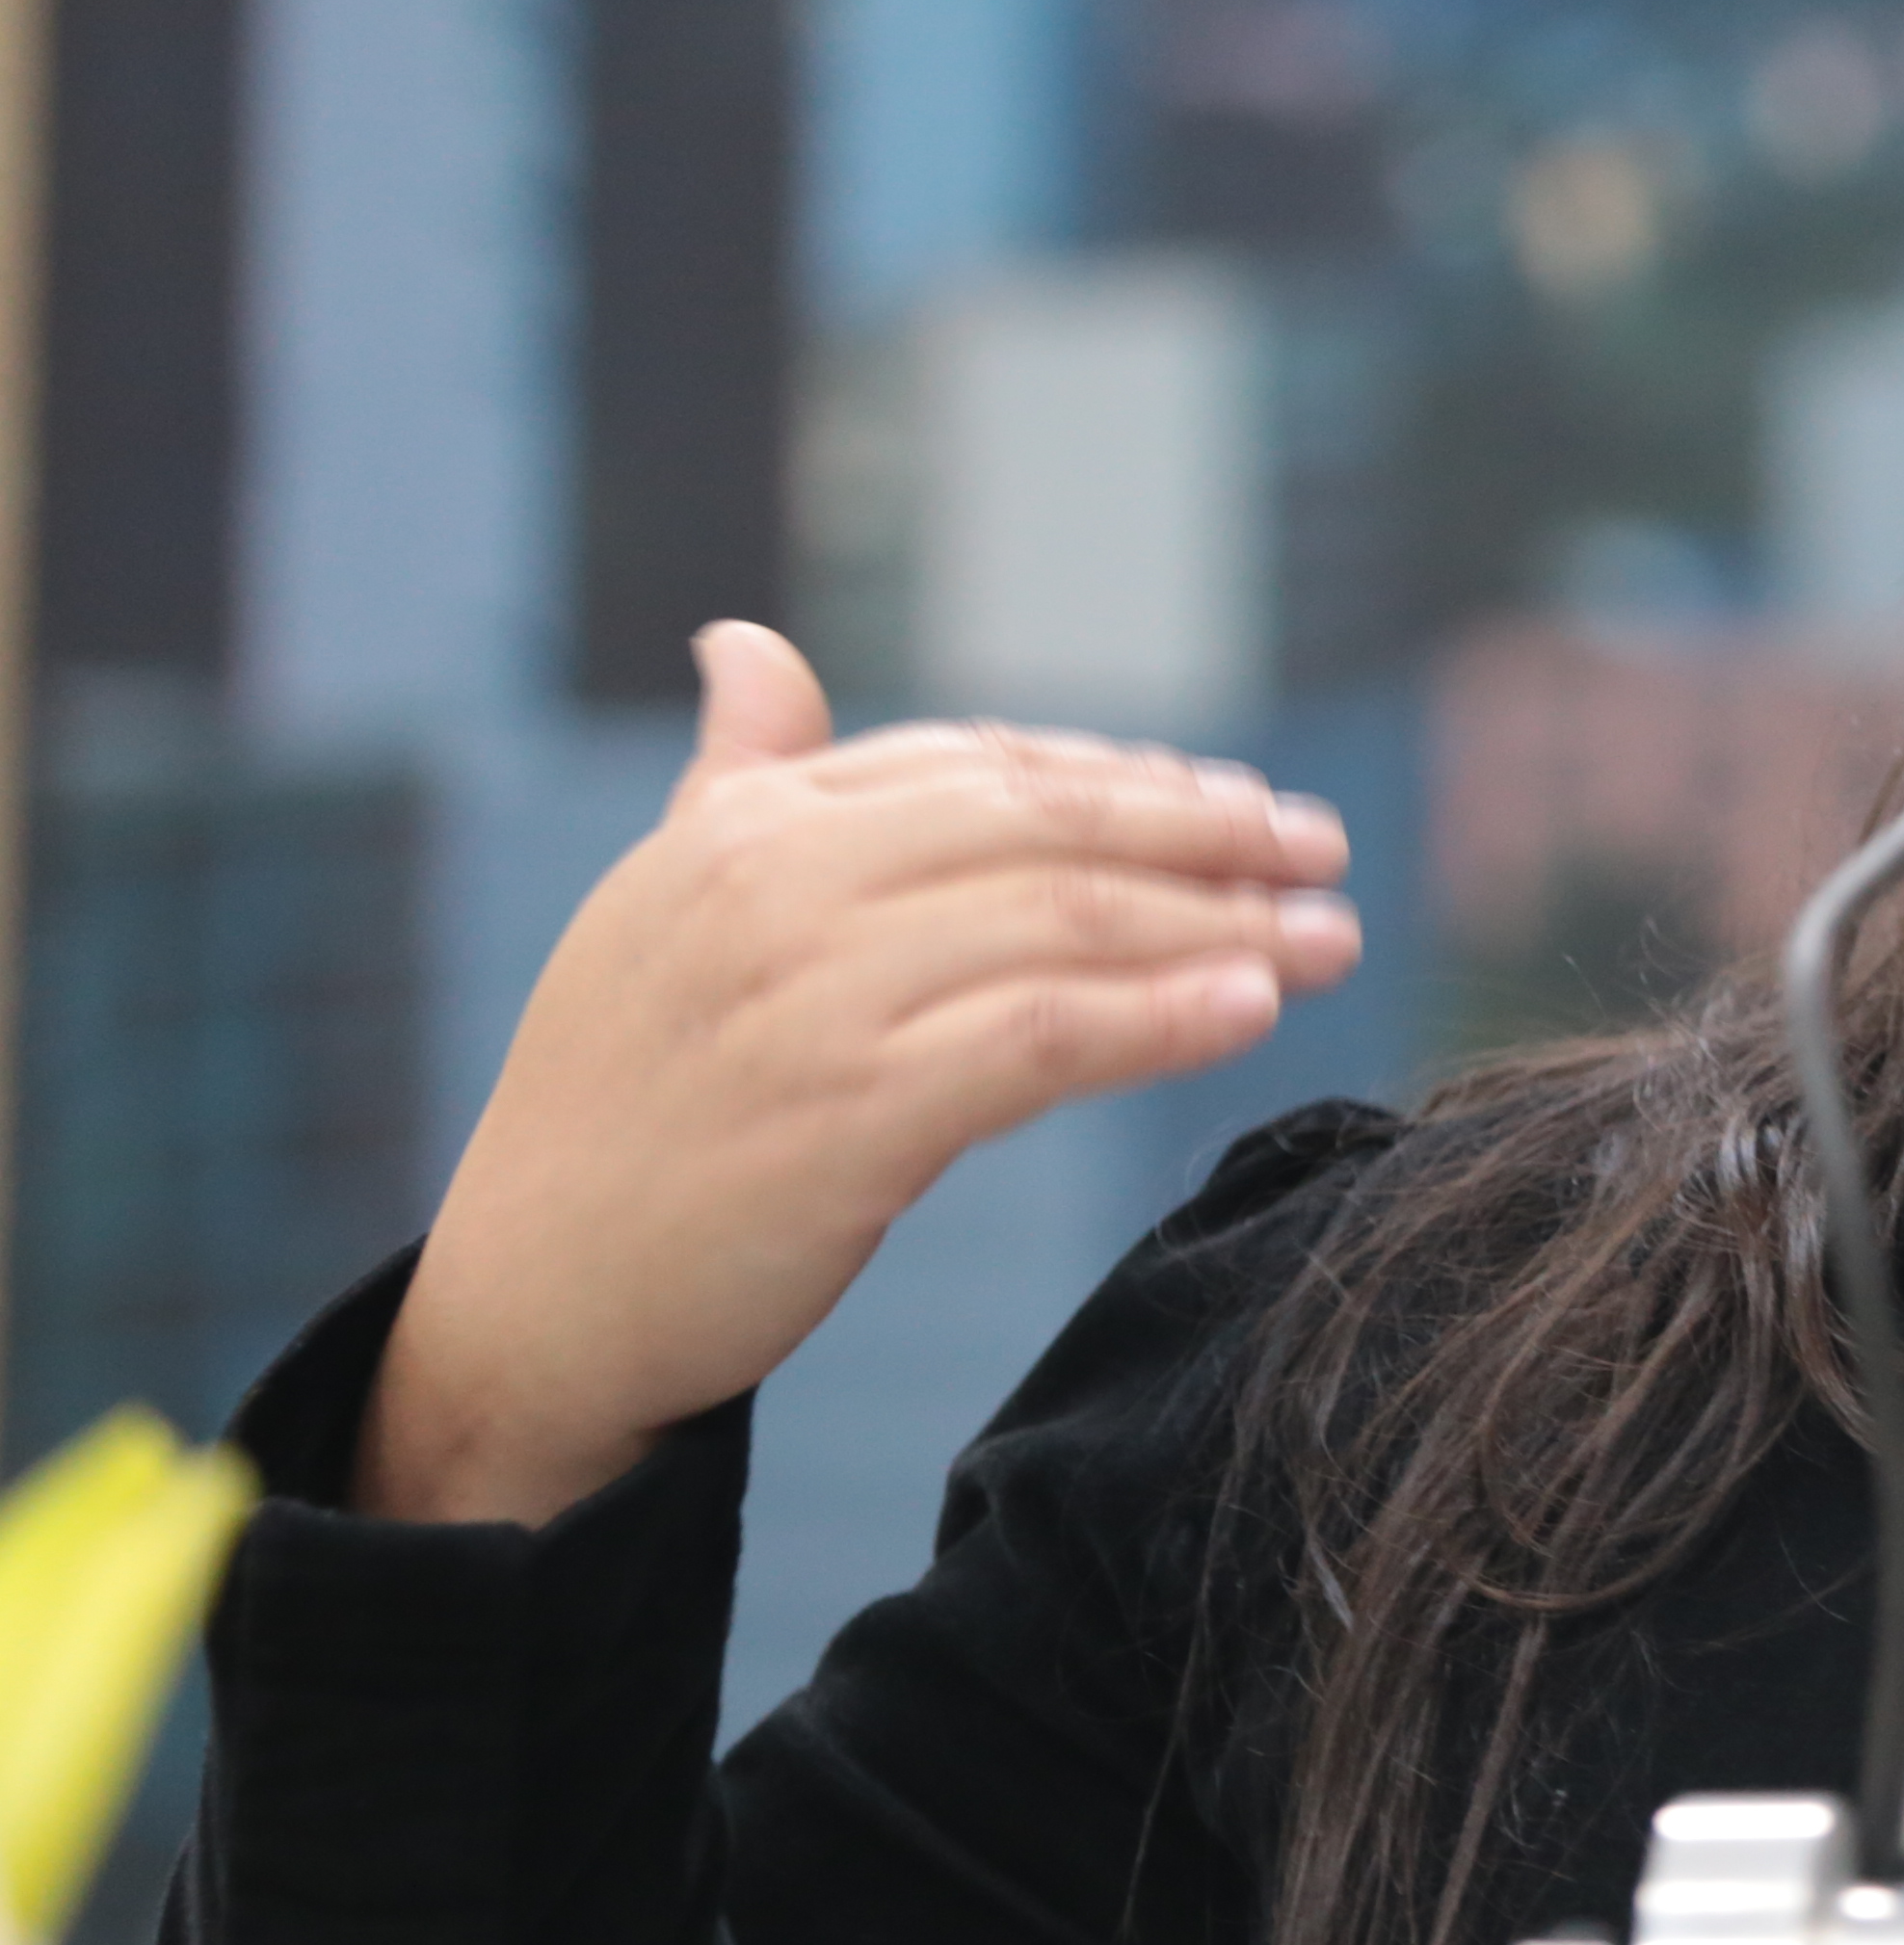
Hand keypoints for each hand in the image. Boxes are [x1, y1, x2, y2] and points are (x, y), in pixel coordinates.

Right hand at [355, 623, 1361, 1527]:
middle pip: (1045, 829)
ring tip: (1328, 937)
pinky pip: (1044, 1039)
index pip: (981, 768)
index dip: (1126, 779)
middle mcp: (772, 887)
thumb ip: (738, 779)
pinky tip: (1251, 1010)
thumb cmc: (620, 1108)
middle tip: (1320, 851)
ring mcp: (809, 997)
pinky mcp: (849, 1113)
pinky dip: (1163, 1016)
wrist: (533, 1299)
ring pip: (1067, 925)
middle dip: (1204, 835)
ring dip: (1222, 926)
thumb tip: (748, 646)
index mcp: (740, 827)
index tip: (1239, 804)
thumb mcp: (661, 912)